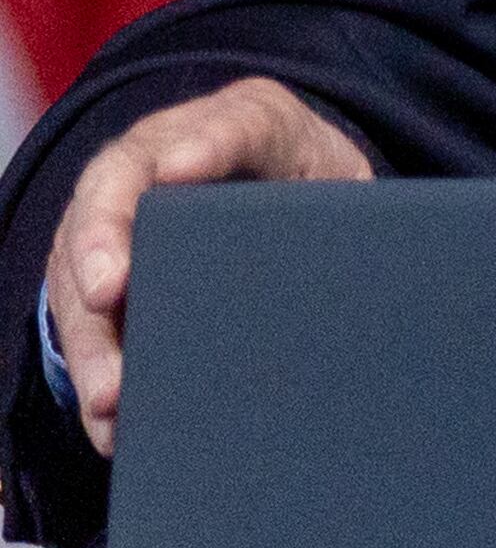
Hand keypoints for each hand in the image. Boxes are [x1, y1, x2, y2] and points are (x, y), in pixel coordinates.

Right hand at [44, 77, 370, 456]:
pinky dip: (95, 377)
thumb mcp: (341, 179)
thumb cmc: (315, 185)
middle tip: (110, 290)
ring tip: (111, 393)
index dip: (206, 145)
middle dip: (105, 240)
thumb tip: (362, 265)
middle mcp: (161, 158)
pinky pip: (81, 324)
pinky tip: (111, 425)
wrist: (284, 187)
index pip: (229, 125)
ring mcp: (117, 218)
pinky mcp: (97, 278)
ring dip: (93, 336)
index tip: (182, 168)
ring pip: (81, 268)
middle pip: (117, 189)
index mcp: (244, 122)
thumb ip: (344, 204)